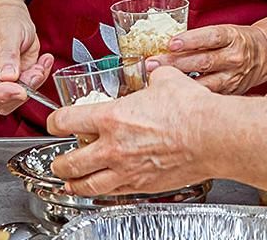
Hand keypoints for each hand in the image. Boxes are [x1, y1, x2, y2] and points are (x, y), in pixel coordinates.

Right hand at [0, 4, 52, 114]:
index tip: (21, 90)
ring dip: (28, 88)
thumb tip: (8, 77)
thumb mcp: (10, 29)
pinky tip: (40, 68)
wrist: (13, 18)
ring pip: (6, 103)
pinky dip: (34, 86)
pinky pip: (18, 98)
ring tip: (39, 66)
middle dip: (18, 90)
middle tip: (37, 72)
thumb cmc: (8, 19)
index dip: (0, 90)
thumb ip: (8, 52)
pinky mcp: (4, 87)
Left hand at [48, 67, 218, 195]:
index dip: (53, 123)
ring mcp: (126, 170)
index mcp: (111, 117)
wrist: (212, 136)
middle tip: (58, 162)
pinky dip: (103, 192)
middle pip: (70, 161)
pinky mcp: (143, 185)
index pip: (66, 121)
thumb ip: (153, 78)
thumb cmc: (191, 109)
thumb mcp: (166, 80)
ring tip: (69, 184)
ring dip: (74, 184)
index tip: (54, 124)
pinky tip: (102, 189)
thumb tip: (155, 74)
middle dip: (59, 163)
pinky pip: (114, 192)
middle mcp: (113, 147)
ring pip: (87, 184)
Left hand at [152, 23, 266, 94]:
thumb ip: (198, 40)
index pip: (211, 37)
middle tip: (151, 64)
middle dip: (174, 64)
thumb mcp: (222, 32)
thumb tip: (163, 45)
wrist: (263, 55)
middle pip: (202, 61)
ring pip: (204, 82)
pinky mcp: (231, 93)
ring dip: (178, 83)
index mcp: (231, 37)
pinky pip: (209, 96)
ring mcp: (233, 78)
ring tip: (157, 82)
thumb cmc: (234, 41)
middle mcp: (234, 58)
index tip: (171, 43)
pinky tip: (172, 97)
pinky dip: (191, 96)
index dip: (191, 40)